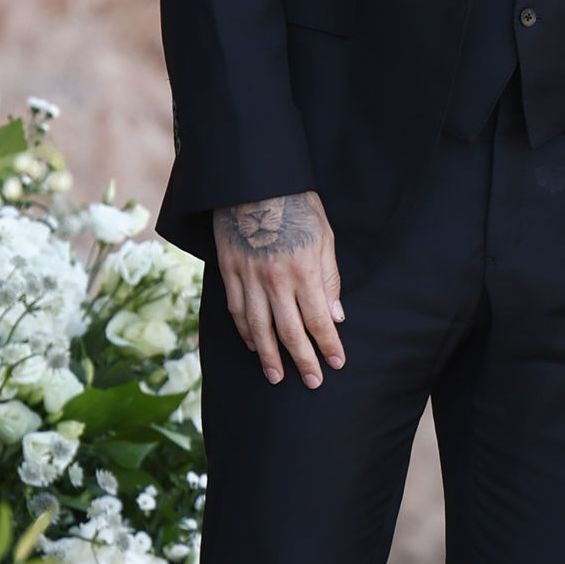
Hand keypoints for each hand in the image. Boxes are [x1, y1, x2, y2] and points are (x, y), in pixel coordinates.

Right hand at [214, 191, 344, 387]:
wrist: (254, 181)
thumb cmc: (296, 206)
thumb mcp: (324, 237)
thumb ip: (329, 278)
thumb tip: (336, 316)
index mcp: (303, 270)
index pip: (318, 320)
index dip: (328, 345)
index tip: (336, 363)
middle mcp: (274, 279)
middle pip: (289, 331)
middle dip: (303, 360)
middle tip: (313, 382)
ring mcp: (247, 277)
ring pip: (258, 328)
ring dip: (269, 356)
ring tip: (277, 376)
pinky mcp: (228, 272)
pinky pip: (236, 311)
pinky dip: (245, 332)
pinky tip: (254, 345)